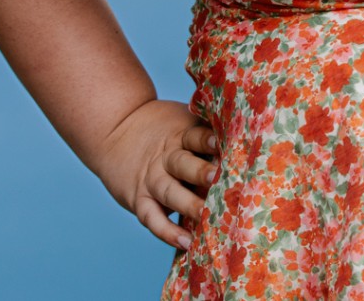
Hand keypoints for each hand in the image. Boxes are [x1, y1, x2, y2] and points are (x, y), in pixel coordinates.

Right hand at [92, 99, 217, 248]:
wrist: (116, 129)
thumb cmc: (162, 127)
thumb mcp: (182, 120)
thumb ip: (206, 131)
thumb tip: (247, 141)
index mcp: (181, 135)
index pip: (196, 137)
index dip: (210, 141)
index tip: (224, 146)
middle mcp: (166, 157)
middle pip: (184, 165)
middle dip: (202, 173)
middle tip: (220, 181)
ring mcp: (151, 179)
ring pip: (170, 192)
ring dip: (189, 205)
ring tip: (208, 217)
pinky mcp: (138, 199)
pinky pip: (152, 218)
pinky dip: (167, 232)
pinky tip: (186, 242)